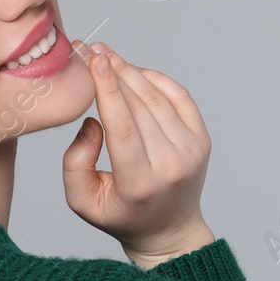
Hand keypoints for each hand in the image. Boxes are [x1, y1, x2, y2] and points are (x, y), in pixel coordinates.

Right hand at [62, 40, 214, 262]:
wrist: (169, 230)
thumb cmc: (122, 216)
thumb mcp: (83, 201)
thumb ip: (76, 162)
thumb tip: (92, 122)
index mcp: (140, 183)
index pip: (123, 126)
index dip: (108, 89)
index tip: (94, 60)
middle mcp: (171, 166)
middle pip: (140, 106)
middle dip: (114, 72)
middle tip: (91, 50)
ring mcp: (191, 151)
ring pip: (159, 98)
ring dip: (132, 71)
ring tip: (108, 57)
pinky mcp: (202, 141)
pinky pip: (180, 97)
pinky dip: (157, 79)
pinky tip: (135, 71)